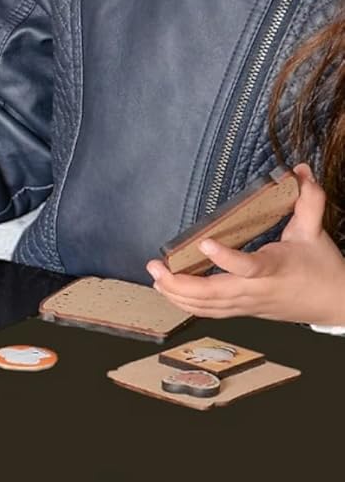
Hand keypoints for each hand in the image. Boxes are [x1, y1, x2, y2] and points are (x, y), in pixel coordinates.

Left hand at [147, 164, 344, 325]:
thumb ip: (308, 200)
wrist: (336, 304)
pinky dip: (186, 303)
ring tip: (155, 276)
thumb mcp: (315, 231)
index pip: (249, 267)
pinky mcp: (243, 310)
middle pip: (216, 294)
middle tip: (155, 265)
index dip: (226, 258)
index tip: (203, 242)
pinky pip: (211, 311)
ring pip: (208, 307)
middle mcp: (257, 290)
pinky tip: (168, 290)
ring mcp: (248, 303)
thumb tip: (300, 170)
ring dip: (177, 294)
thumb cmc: (323, 268)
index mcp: (275, 269)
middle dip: (181, 284)